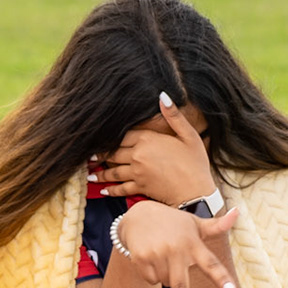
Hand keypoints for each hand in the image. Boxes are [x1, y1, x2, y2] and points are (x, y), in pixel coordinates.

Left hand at [90, 94, 217, 206]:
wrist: (196, 192)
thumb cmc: (195, 163)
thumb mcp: (188, 135)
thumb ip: (174, 116)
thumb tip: (163, 95)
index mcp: (148, 139)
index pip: (124, 135)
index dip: (113, 138)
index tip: (102, 140)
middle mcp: (138, 155)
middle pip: (114, 153)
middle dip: (101, 155)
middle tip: (90, 157)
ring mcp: (137, 172)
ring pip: (113, 171)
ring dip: (100, 173)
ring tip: (90, 174)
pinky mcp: (139, 187)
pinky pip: (121, 188)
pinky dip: (111, 190)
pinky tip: (103, 190)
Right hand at [115, 202, 241, 287]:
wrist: (138, 216)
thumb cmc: (173, 223)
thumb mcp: (194, 224)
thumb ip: (217, 225)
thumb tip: (238, 211)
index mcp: (193, 244)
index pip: (211, 264)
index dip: (220, 278)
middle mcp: (176, 251)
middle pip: (181, 287)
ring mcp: (157, 255)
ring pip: (165, 284)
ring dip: (166, 278)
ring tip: (164, 256)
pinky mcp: (141, 260)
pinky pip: (151, 280)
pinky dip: (152, 275)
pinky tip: (151, 258)